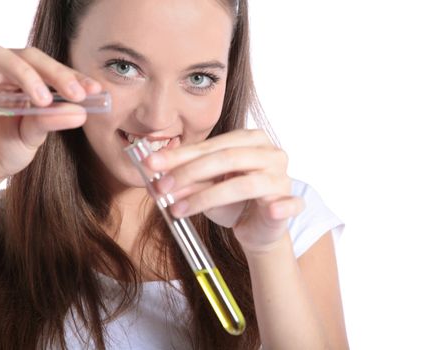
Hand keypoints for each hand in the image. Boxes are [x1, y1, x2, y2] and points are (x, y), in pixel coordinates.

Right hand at [0, 47, 100, 194]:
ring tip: (43, 99)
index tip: (96, 90)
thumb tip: (80, 112)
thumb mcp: (32, 137)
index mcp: (24, 82)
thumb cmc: (2, 151)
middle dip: (56, 74)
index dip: (73, 77)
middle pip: (29, 57)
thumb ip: (52, 121)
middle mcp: (0, 74)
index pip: (50, 70)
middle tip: (77, 95)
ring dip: (25, 73)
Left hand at [147, 129, 304, 252]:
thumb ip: (186, 181)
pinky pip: (290, 204)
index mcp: (250, 140)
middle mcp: (269, 153)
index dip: (180, 155)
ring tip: (178, 210)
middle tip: (161, 188)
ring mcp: (282, 177)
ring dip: (207, 197)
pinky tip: (272, 209)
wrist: (257, 228)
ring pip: (244, 184)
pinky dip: (282, 206)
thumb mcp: (204, 188)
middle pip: (226, 158)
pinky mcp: (291, 202)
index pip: (211, 145)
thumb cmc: (232, 202)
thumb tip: (156, 181)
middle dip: (188, 173)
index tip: (151, 165)